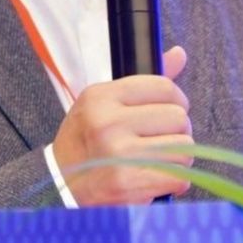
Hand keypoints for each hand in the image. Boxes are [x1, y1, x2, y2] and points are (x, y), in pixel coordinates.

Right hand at [52, 46, 192, 205]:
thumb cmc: (86, 144)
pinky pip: (178, 176)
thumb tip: (179, 54)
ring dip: (176, 159)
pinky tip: (157, 181)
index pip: (164, 87)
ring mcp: (117, 154)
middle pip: (178, 117)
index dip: (176, 102)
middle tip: (160, 142)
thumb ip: (144, 84)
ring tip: (155, 163)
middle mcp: (107, 122)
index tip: (167, 114)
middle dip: (177, 132)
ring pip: (183, 148)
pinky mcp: (126, 183)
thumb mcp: (103, 105)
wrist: (60, 188)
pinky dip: (174, 182)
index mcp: (101, 97)